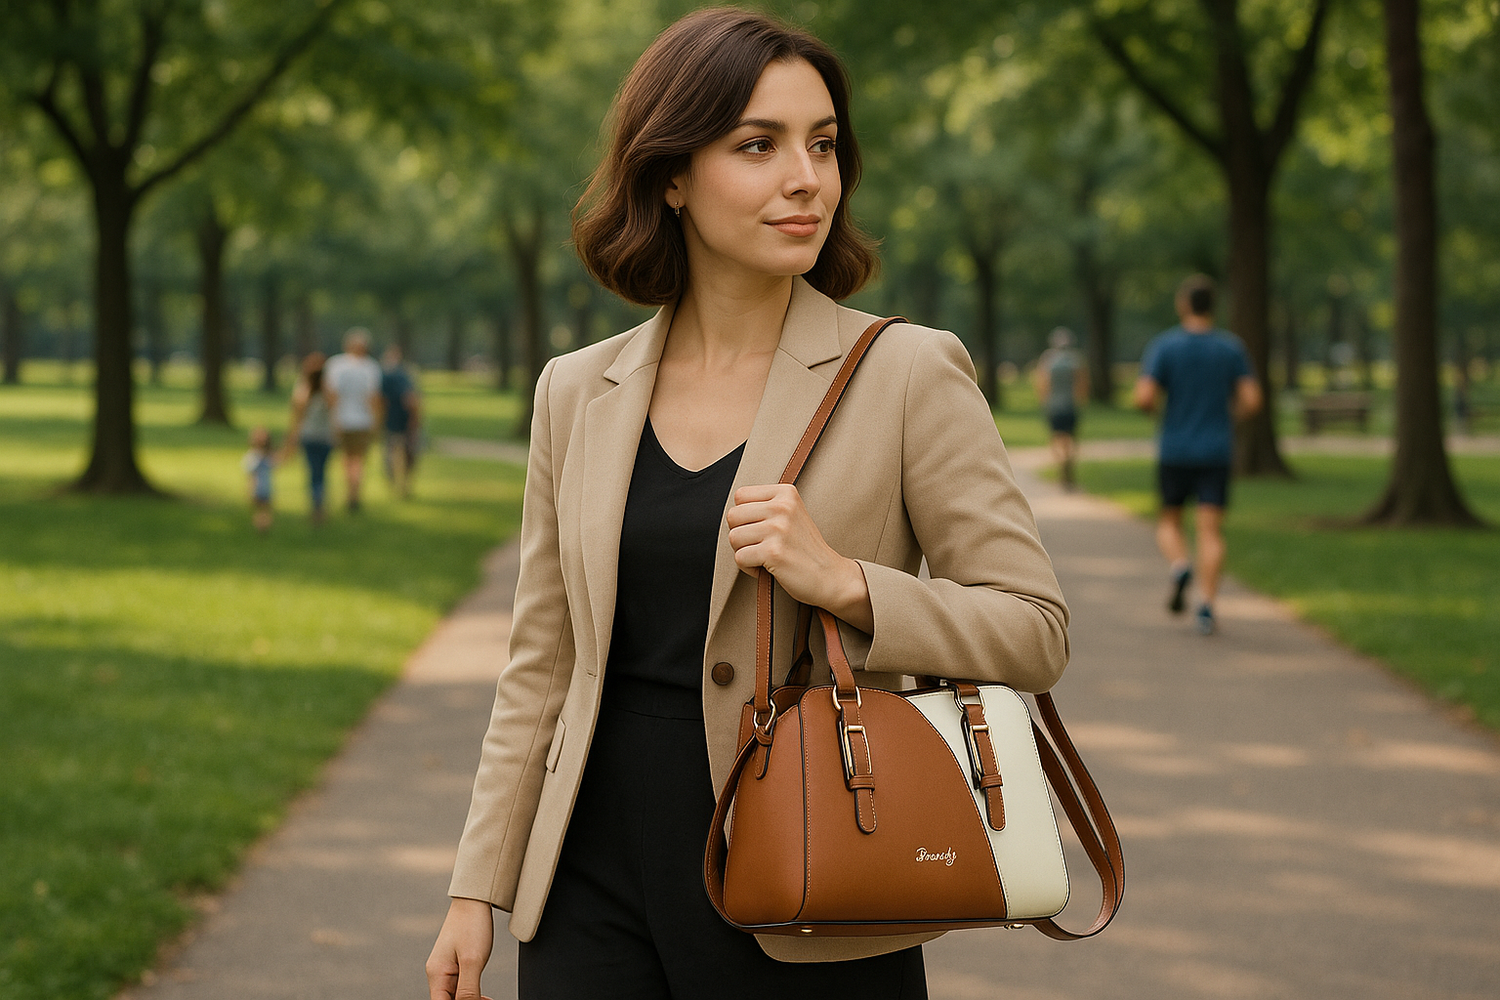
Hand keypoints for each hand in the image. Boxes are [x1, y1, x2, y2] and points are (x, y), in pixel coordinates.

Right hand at [425, 897, 494, 999]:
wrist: (474, 900)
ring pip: (455, 995)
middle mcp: (438, 974)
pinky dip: (472, 993)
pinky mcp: (456, 965)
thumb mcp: (472, 960)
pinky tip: (484, 996)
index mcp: (437, 974)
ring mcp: (446, 969)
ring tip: (487, 999)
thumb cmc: (472, 925)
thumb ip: (467, 989)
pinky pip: (461, 987)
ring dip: (471, 999)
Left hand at [726, 484, 872, 632]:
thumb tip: (731, 512)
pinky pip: (740, 558)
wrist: (831, 577)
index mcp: (786, 493)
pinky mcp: (773, 552)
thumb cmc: (805, 549)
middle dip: (741, 535)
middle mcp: (782, 507)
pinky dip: (749, 568)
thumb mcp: (791, 515)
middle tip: (760, 545)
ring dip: (744, 552)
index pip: (740, 496)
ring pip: (733, 538)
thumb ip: (766, 506)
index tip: (760, 529)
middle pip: (733, 516)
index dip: (744, 516)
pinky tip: (767, 568)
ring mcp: (778, 529)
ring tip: (764, 557)